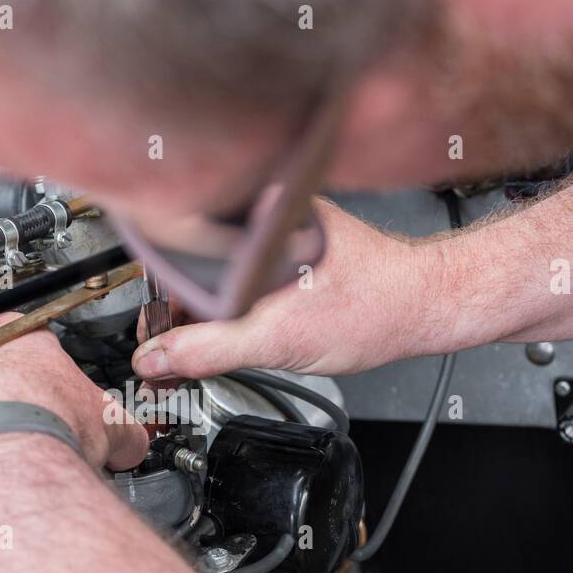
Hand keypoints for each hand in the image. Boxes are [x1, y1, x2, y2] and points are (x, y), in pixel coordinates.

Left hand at [0, 312, 148, 470]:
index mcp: (22, 333)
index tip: (67, 404)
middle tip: (44, 435)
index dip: (61, 382)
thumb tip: (131, 444)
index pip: (45, 347)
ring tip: (15, 459)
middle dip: (22, 405)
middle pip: (1, 374)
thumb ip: (124, 429)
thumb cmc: (49, 426)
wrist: (0, 458)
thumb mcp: (113, 424)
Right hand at [130, 199, 447, 379]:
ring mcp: (274, 232)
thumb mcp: (276, 338)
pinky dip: (231, 307)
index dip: (156, 299)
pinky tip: (238, 331)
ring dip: (205, 313)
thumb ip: (207, 349)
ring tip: (202, 346)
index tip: (151, 336)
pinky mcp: (287, 251)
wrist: (422, 307)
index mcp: (251, 216)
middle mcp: (260, 214)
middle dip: (178, 311)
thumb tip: (154, 359)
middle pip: (190, 265)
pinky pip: (241, 278)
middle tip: (172, 352)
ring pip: (215, 275)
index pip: (175, 252)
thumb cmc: (371, 306)